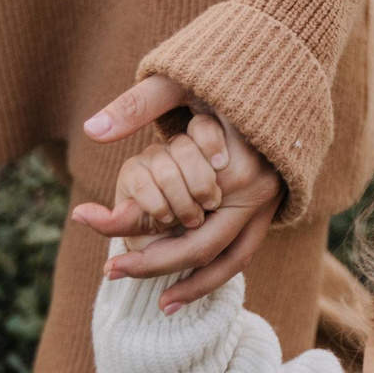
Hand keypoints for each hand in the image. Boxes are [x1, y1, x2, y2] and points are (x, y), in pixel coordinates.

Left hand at [71, 76, 279, 307]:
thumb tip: (91, 129)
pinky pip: (242, 251)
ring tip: (159, 306)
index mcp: (237, 166)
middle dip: (155, 263)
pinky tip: (185, 284)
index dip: (132, 225)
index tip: (89, 224)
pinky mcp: (271, 209)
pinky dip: (214, 271)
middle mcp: (258, 192)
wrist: (284, 67)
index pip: (178, 212)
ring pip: (231, 261)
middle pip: (203, 247)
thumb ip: (137, 106)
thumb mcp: (180, 82)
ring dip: (195, 285)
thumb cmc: (227, 71)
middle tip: (109, 271)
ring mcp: (270, 204)